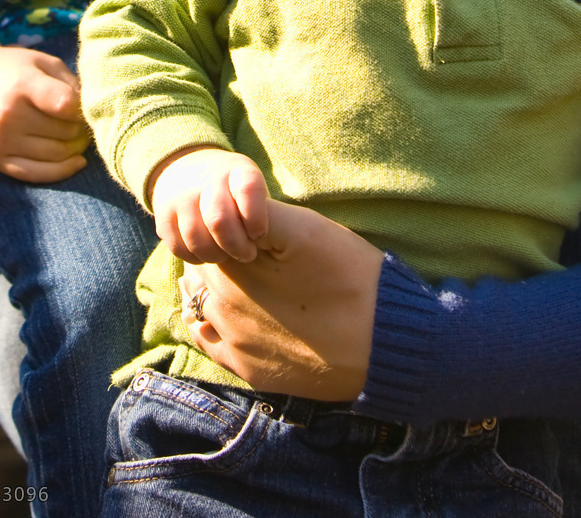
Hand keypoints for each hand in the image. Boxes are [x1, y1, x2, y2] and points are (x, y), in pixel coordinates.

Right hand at [0, 44, 90, 182]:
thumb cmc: (13, 69)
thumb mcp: (42, 62)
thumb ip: (69, 82)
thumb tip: (92, 111)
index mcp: (22, 85)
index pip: (65, 104)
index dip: (83, 106)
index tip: (83, 103)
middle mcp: (9, 116)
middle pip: (64, 132)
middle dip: (81, 128)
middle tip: (83, 121)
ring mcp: (1, 141)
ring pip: (56, 154)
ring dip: (75, 147)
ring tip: (79, 136)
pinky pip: (37, 174)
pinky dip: (62, 170)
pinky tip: (76, 161)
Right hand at [149, 147, 268, 263]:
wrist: (187, 167)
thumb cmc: (232, 187)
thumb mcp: (250, 185)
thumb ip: (259, 210)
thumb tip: (264, 245)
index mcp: (237, 170)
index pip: (248, 190)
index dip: (256, 218)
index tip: (259, 234)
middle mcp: (207, 179)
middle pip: (219, 220)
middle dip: (237, 246)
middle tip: (247, 254)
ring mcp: (181, 195)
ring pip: (197, 238)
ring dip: (216, 255)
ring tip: (226, 254)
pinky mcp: (163, 214)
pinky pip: (178, 247)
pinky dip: (194, 257)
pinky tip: (206, 253)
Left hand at [179, 199, 383, 398]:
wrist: (383, 339)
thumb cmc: (349, 274)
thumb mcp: (303, 227)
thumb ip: (257, 216)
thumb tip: (229, 211)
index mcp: (234, 263)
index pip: (205, 235)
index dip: (223, 227)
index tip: (243, 228)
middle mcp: (224, 303)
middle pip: (198, 270)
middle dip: (215, 257)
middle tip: (244, 252)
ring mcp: (234, 340)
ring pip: (197, 304)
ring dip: (209, 290)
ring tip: (239, 281)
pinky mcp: (248, 369)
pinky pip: (207, 342)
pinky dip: (208, 325)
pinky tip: (227, 316)